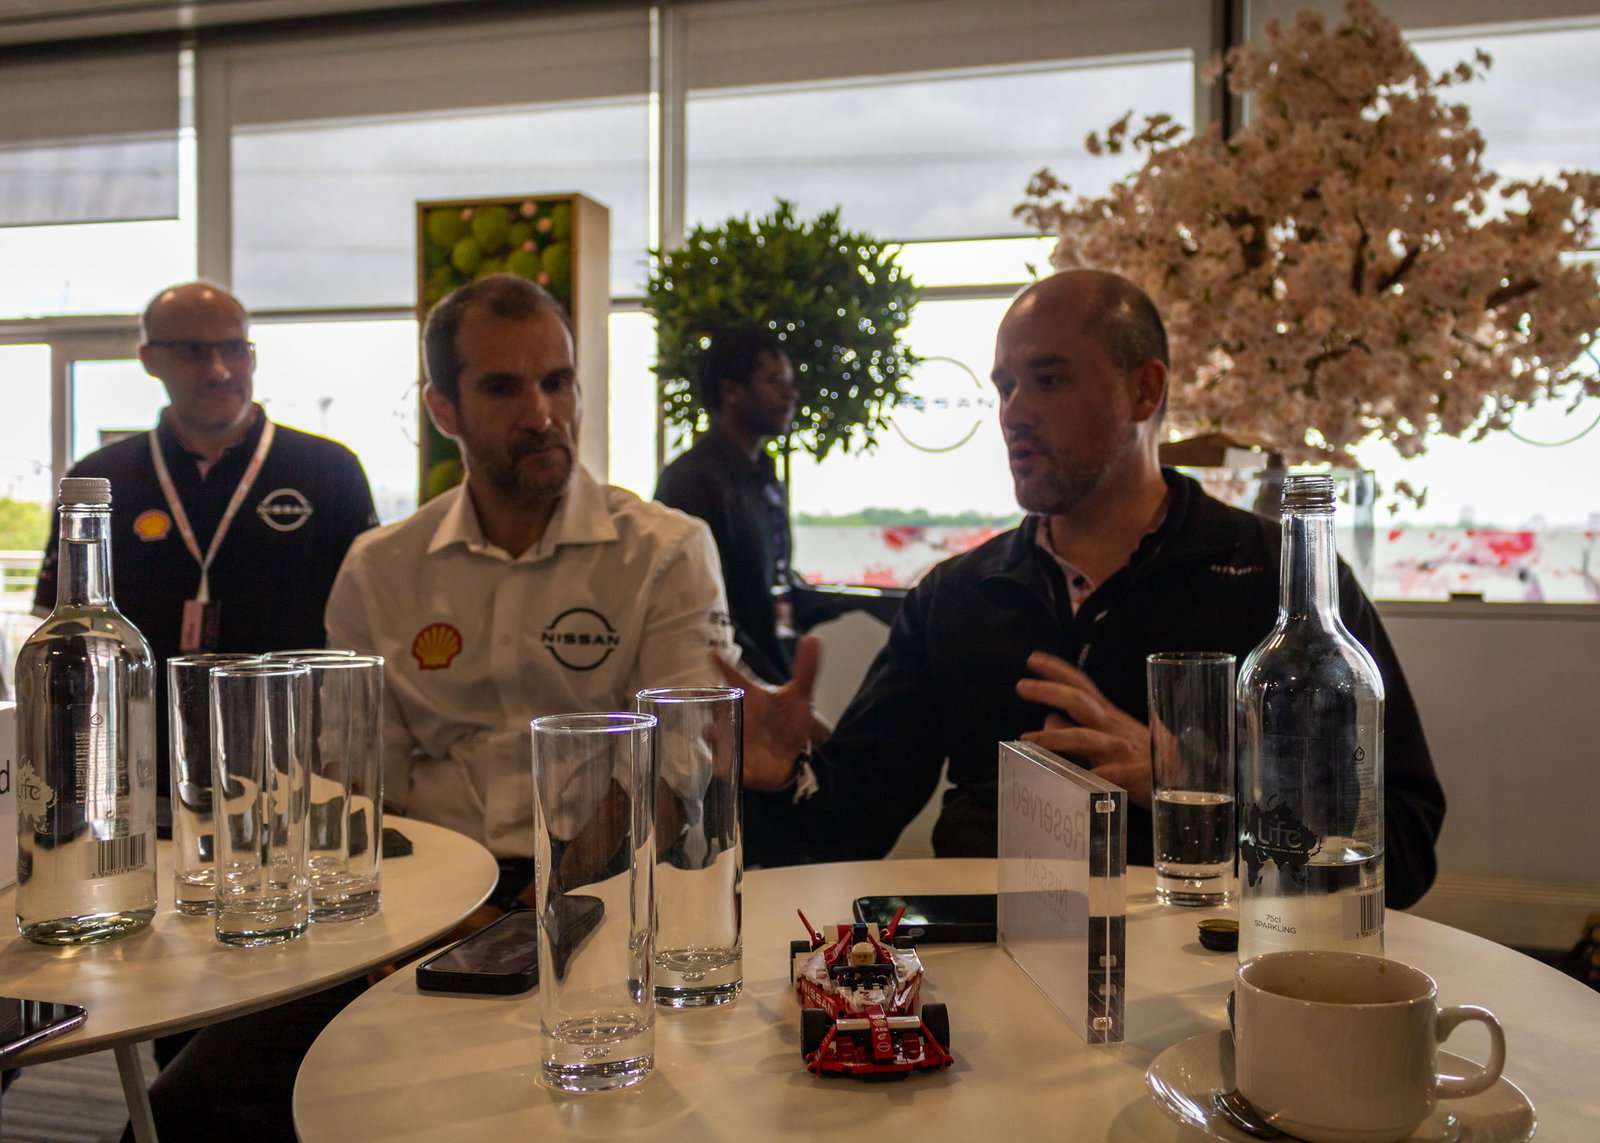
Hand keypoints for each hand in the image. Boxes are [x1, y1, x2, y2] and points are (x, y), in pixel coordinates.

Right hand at [715, 635, 822, 789]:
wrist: (795, 755)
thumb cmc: (790, 721)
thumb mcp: (799, 695)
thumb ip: (806, 668)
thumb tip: (814, 638)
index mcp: (749, 696)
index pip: (733, 676)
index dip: (724, 665)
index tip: (714, 653)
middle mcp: (736, 716)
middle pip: (715, 705)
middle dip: (708, 701)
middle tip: (706, 695)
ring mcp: (733, 740)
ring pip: (715, 736)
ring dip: (713, 734)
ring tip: (712, 730)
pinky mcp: (738, 765)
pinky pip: (724, 765)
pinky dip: (723, 763)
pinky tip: (724, 762)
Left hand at [1015, 651, 1152, 807]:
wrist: (1184, 774)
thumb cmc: (1138, 753)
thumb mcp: (1106, 736)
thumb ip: (1075, 728)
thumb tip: (1046, 718)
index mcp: (1106, 715)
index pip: (1081, 685)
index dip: (1057, 671)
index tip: (1032, 659)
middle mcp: (1110, 727)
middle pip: (1080, 702)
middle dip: (1050, 692)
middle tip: (1021, 685)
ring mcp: (1120, 749)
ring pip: (1085, 738)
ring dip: (1055, 737)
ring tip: (1026, 739)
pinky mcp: (1129, 774)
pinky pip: (1106, 775)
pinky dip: (1088, 777)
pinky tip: (1066, 782)